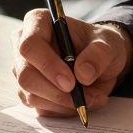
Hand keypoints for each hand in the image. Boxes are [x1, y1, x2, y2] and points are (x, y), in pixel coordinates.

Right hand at [13, 10, 132, 116]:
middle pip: (26, 75)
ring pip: (32, 95)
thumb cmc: (99, 45)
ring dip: (65, 102)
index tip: (71, 82)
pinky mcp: (29, 92)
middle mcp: (23, 46)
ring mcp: (23, 70)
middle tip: (84, 98)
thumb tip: (83, 74)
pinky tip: (81, 101)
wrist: (99, 61)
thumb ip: (99, 54)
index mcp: (38, 23)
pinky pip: (40, 108)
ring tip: (93, 97)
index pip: (30, 46)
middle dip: (56, 92)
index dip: (48, 66)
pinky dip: (63, 109)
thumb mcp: (109, 43)